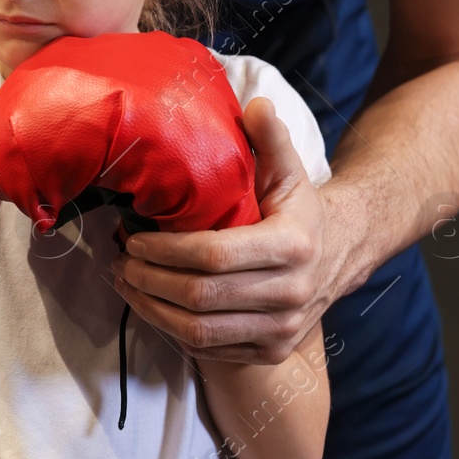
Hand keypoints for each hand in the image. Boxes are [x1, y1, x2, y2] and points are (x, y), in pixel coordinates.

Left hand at [110, 96, 342, 365]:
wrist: (339, 256)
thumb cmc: (298, 209)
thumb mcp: (289, 171)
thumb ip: (270, 139)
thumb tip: (255, 105)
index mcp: (293, 247)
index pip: (214, 255)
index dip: (166, 250)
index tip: (134, 238)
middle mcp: (291, 294)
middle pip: (201, 296)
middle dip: (149, 280)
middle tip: (119, 261)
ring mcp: (281, 330)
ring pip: (200, 331)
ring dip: (151, 309)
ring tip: (126, 283)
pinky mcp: (270, 352)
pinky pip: (209, 350)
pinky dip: (171, 331)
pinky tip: (151, 305)